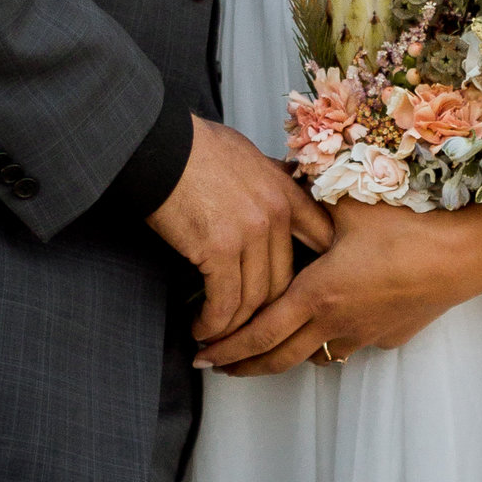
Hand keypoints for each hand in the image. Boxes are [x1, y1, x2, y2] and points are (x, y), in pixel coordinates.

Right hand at [148, 116, 331, 341]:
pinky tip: (201, 328)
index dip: (315, 274)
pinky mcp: (219, 249)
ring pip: (255, 299)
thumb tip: (276, 193)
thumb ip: (269, 181)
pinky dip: (213, 322)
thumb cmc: (193, 147)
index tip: (304, 296)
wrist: (158, 145)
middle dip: (265, 312)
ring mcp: (250, 233)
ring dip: (235, 326)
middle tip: (248, 327)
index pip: (322, 241)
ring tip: (219, 337)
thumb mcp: (247, 155)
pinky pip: (225, 302)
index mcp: (286, 191)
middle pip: (284, 283)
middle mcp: (276, 214)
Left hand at [196, 195, 481, 375]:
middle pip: (278, 357)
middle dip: (243, 364)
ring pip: (315, 356)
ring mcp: (365, 334)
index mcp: (317, 294)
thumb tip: (276, 173)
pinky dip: (330, 342)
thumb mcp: (348, 202)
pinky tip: (329, 328)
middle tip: (218, 365)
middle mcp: (336, 323)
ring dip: (285, 357)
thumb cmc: (407, 227)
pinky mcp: (391, 335)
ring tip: (265, 354)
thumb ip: (308, 194)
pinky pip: (351, 344)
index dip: (227, 344)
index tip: (202, 351)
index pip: (259, 330)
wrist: (464, 255)